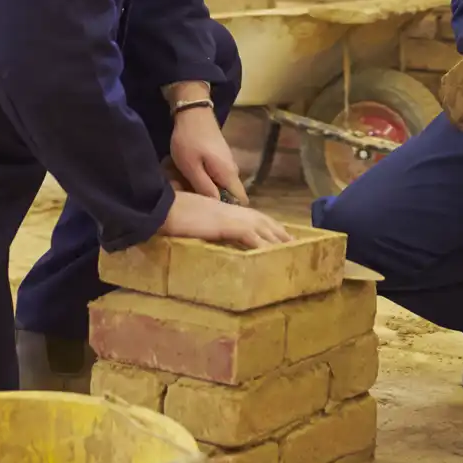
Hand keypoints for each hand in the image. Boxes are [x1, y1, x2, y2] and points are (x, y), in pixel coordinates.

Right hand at [159, 190, 291, 247]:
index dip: (272, 227)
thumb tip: (217, 235)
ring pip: (263, 230)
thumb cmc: (179, 213)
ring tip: (292, 251)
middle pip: (267, 223)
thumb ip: (212, 226)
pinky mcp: (228, 225)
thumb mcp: (201, 221)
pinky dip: (262, 245)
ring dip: (278, 241)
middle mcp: (236, 212)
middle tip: (296, 245)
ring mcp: (233, 217)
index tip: (283, 236)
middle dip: (281, 234)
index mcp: (231, 210)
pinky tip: (272, 255)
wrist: (166, 207)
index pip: (258, 219)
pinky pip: (250, 237)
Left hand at [170, 107, 249, 205]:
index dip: (232, 212)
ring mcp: (227, 163)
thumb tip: (217, 207)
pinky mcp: (220, 158)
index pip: (241, 200)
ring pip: (222, 186)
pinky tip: (192, 182)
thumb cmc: (190, 141)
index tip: (216, 219)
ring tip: (192, 197)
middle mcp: (232, 169)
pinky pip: (217, 177)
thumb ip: (205, 188)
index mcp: (228, 174)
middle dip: (217, 204)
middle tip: (197, 209)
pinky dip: (207, 182)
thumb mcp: (191, 167)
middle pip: (231, 195)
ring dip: (209, 192)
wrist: (193, 113)